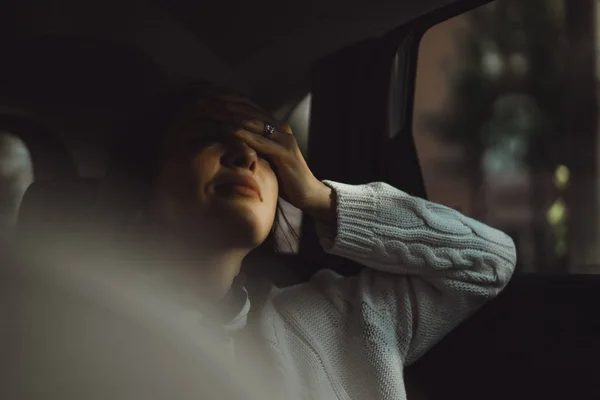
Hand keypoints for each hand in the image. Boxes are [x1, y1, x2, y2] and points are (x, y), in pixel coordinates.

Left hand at [196, 97, 335, 224]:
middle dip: (224, 103)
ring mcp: (284, 138)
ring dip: (230, 114)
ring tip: (211, 110)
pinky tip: (228, 130)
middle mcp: (280, 127)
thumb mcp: (262, 157)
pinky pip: (261, 140)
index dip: (226, 100)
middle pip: (248, 109)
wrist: (307, 193)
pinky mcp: (285, 152)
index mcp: (274, 126)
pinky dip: (243, 134)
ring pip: (253, 121)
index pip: (247, 105)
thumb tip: (225, 139)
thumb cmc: (282, 177)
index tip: (205, 98)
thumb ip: (249, 145)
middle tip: (203, 101)